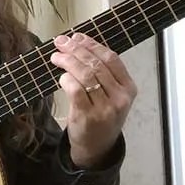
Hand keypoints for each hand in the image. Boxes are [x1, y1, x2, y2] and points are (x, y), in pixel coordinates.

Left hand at [50, 33, 136, 168]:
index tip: (77, 37)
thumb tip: (78, 42)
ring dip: (68, 61)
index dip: (92, 44)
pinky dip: (66, 79)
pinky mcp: (87, 116)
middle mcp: (120, 97)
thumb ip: (102, 72)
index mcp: (128, 88)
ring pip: (85, 74)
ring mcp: (104, 108)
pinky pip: (75, 90)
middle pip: (96, 64)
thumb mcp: (111, 94)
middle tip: (61, 42)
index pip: (111, 58)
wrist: (97, 147)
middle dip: (76, 49)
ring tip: (56, 56)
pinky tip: (61, 76)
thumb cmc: (102, 115)